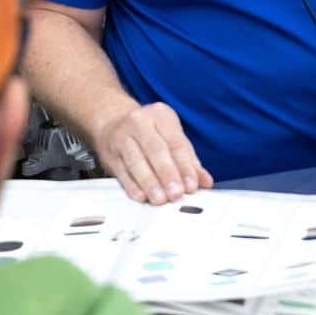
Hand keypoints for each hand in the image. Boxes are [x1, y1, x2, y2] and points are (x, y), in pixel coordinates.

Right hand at [91, 101, 213, 205]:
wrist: (112, 122)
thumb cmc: (148, 132)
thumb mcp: (171, 137)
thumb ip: (189, 160)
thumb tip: (205, 181)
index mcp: (161, 115)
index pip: (176, 143)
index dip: (185, 166)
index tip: (192, 185)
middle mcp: (140, 122)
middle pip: (156, 150)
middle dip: (167, 174)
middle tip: (176, 193)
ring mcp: (122, 137)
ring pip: (136, 161)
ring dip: (150, 183)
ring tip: (160, 199)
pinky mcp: (110, 153)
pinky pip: (122, 171)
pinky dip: (132, 186)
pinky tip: (141, 196)